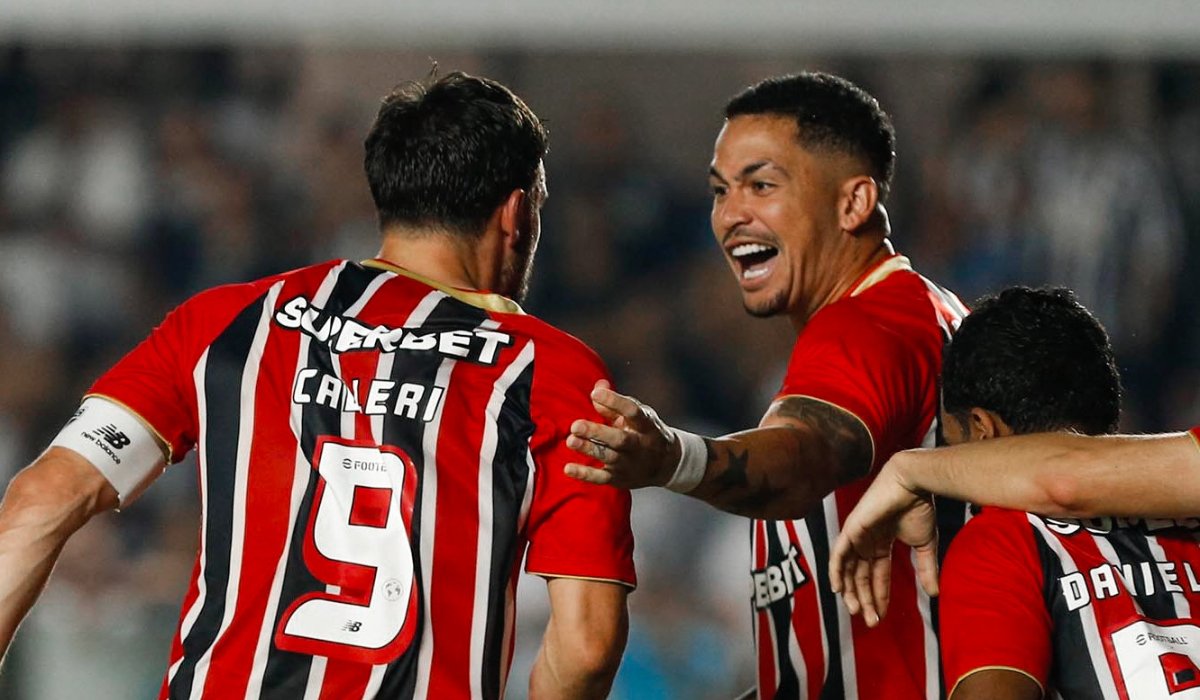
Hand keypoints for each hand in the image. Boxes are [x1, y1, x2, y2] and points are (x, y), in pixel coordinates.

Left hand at [563, 381, 680, 488]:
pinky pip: (601, 478)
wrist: (665, 465)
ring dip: (588, 449)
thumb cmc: (644, 432)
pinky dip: (585, 474)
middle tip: (575, 425)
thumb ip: (615, 404)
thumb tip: (597, 387)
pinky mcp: (619, 478)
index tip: (596, 393)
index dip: (615, 401)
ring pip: (609, 457)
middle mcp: (639, 445)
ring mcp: (629, 464)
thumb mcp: (636, 416)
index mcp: (645, 425)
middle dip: (597, 432)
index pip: (632, 412)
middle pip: (619, 439)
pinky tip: (568, 468)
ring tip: (571, 441)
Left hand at [828, 454, 938, 625]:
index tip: (881, 616)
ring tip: (857, 610)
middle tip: (870, 620)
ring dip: (851, 590)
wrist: (913, 483)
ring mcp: (856, 535)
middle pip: (860, 576)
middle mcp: (867, 541)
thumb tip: (933, 594)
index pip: (877, 575)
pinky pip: (838, 554)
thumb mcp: (925, 544)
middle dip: (865, 598)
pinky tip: (838, 589)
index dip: (879, 596)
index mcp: (882, 543)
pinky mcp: (851, 528)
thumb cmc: (919, 507)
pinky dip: (836, 571)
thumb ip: (926, 568)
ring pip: (848, 569)